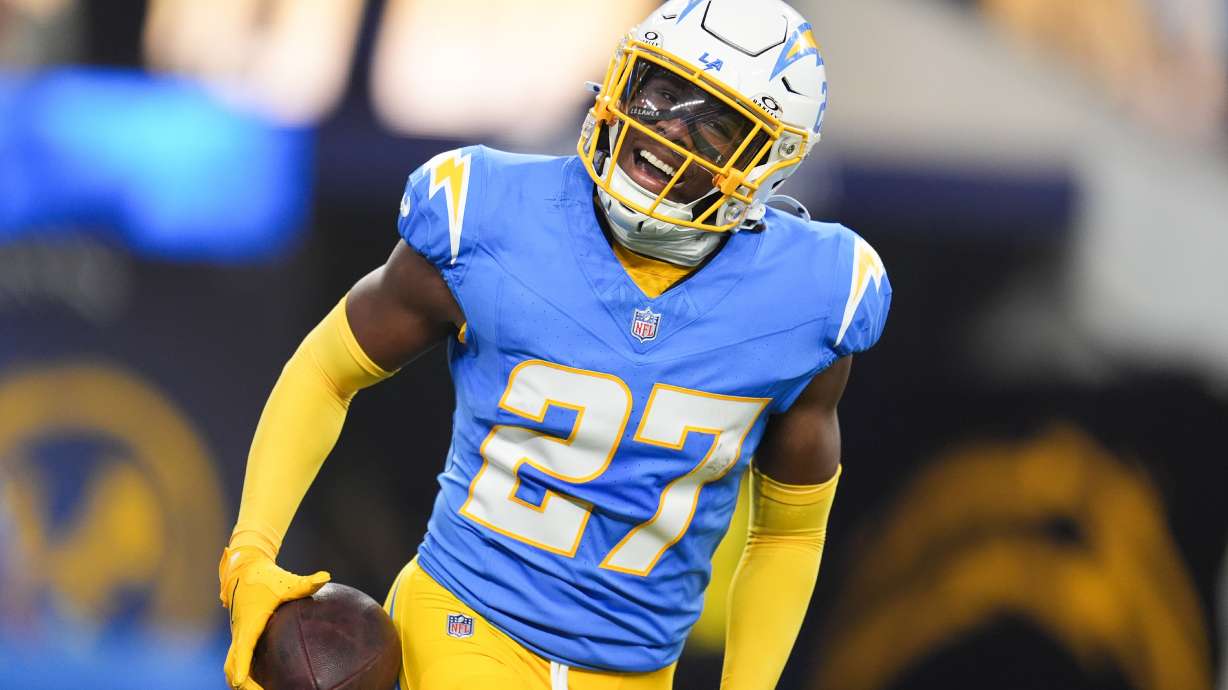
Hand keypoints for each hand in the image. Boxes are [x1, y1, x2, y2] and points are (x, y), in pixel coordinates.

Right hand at [219, 546, 329, 688]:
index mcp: (248, 624)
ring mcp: (240, 636)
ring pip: (233, 665)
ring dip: (243, 682)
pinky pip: (241, 660)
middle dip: (242, 684)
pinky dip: (247, 673)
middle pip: (232, 666)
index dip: (240, 667)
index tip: (240, 682)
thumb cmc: (266, 578)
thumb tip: (326, 577)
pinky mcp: (243, 637)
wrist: (245, 570)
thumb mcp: (286, 582)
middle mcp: (240, 633)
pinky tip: (269, 682)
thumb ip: (305, 583)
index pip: (241, 649)